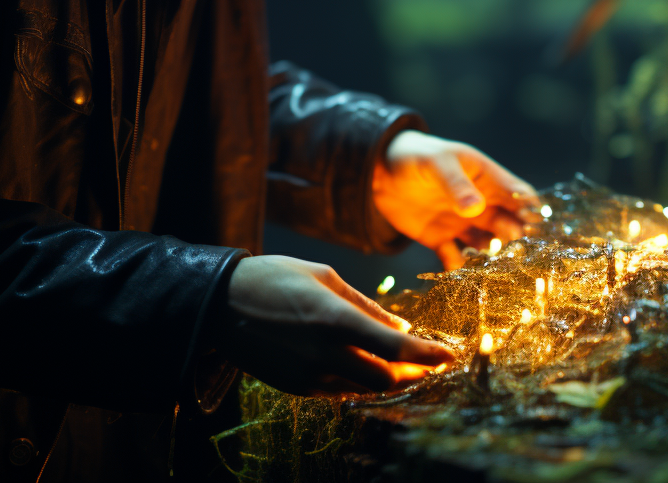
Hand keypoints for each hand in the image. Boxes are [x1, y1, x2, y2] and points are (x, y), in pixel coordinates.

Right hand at [222, 255, 453, 395]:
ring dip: (388, 379)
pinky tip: (365, 364)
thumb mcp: (325, 277)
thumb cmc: (275, 278)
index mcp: (334, 319)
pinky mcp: (295, 387)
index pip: (394, 348)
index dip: (427, 356)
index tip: (448, 355)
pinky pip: (340, 390)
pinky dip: (360, 380)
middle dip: (413, 373)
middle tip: (429, 363)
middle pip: (386, 378)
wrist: (219, 304)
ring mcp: (308, 375)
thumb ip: (366, 306)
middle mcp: (324, 354)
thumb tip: (401, 328)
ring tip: (403, 364)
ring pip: (364, 388)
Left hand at [372, 130, 538, 269]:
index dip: (531, 210)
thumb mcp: (436, 162)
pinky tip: (458, 272)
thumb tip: (476, 208)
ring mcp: (462, 223)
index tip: (536, 227)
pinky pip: (456, 258)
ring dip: (490, 256)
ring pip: (486, 244)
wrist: (378, 171)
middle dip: (515, 239)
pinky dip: (459, 267)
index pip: (519, 195)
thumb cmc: (415, 155)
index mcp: (487, 179)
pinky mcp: (441, 239)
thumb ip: (455, 183)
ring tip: (491, 268)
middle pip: (509, 224)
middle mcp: (481, 203)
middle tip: (514, 251)